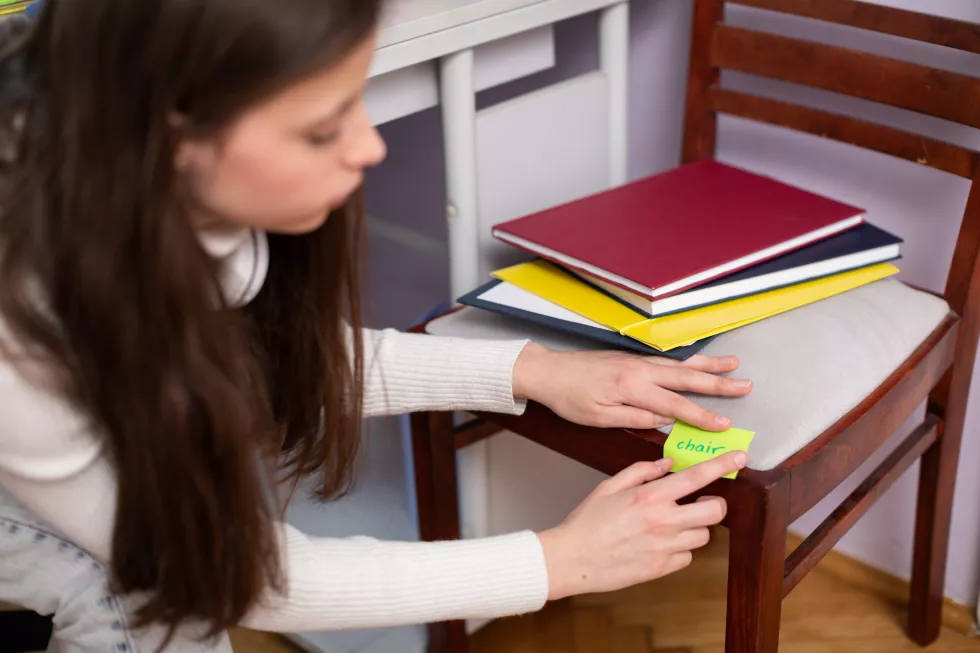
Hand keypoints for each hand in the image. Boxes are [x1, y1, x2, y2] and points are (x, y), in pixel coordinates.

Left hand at [512, 343, 752, 430]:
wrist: (549, 370)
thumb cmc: (570, 398)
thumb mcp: (599, 418)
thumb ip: (633, 418)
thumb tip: (664, 421)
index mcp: (632, 388)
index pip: (675, 405)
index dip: (702, 415)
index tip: (726, 423)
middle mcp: (639, 371)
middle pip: (685, 379)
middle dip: (718, 383)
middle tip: (746, 386)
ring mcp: (637, 362)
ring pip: (679, 366)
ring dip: (708, 367)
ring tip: (734, 365)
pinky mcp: (632, 360)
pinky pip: (667, 362)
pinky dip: (688, 362)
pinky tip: (699, 364)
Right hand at [536, 450, 744, 600]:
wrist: (572, 559)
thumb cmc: (586, 522)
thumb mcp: (609, 487)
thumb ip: (640, 472)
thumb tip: (666, 464)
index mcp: (650, 497)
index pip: (697, 477)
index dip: (722, 465)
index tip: (738, 458)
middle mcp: (663, 521)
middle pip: (715, 511)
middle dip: (714, 504)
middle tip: (701, 502)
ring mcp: (665, 548)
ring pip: (704, 536)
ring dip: (695, 528)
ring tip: (673, 524)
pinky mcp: (662, 569)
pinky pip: (686, 556)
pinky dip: (680, 549)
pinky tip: (661, 544)